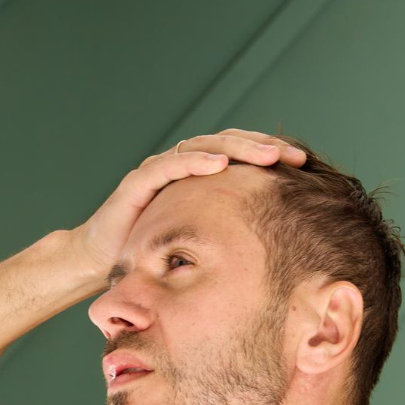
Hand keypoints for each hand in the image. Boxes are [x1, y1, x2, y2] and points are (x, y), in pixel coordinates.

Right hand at [66, 129, 307, 277]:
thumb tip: (282, 247)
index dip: (268, 153)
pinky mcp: (137, 182)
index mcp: (198, 177)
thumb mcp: (201, 243)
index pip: (238, 154)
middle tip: (294, 156)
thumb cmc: (152, 253)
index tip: (302, 163)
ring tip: (267, 155)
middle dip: (262, 146)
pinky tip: (218, 164)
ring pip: (203, 145)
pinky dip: (194, 161)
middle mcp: (180, 166)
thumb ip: (231, 236)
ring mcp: (159, 170)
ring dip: (237, 148)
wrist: (103, 261)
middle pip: (226, 142)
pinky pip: (169, 165)